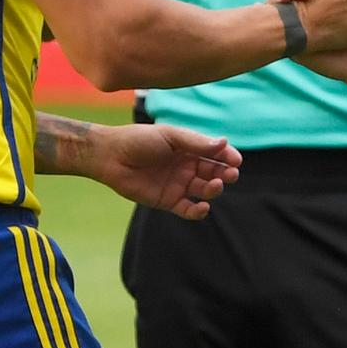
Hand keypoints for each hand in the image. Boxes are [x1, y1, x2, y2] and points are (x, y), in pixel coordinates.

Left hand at [91, 123, 242, 220]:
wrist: (111, 156)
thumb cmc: (139, 140)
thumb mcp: (170, 136)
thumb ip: (196, 142)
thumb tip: (224, 143)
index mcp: (189, 147)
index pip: (215, 153)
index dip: (228, 157)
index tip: (236, 161)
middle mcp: (186, 166)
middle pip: (213, 172)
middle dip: (224, 174)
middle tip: (230, 175)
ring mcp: (178, 184)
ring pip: (204, 191)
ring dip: (214, 189)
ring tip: (214, 185)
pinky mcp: (168, 201)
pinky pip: (189, 209)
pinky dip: (199, 211)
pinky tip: (203, 206)